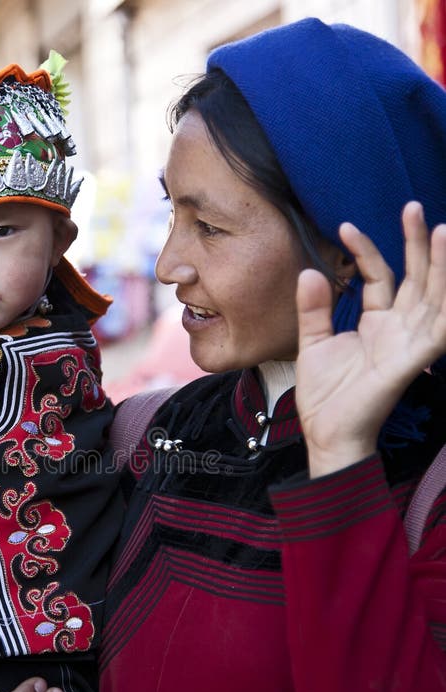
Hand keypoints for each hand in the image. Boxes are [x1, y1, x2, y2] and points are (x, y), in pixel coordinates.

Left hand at [295, 202, 445, 476]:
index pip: (379, 277)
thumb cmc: (325, 395)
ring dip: (441, 266)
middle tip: (412, 206)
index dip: (366, 251)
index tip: (345, 227)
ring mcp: (409, 344)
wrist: (326, 433)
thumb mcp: (314, 343)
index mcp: (377, 323)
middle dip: (417, 244)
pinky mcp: (412, 361)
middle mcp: (399, 329)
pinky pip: (439, 332)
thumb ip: (315, 309)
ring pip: (434, 298)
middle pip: (416, 279)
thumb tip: (311, 271)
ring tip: (442, 230)